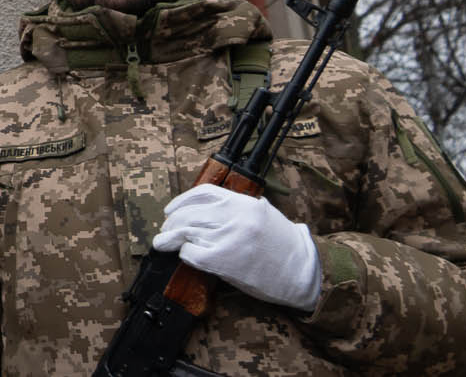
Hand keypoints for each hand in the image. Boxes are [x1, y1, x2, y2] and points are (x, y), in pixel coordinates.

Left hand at [153, 183, 322, 310]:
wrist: (304, 273)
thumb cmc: (284, 245)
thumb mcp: (264, 214)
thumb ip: (239, 206)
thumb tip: (209, 206)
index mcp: (243, 203)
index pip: (202, 193)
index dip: (181, 201)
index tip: (171, 209)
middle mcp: (234, 217)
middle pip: (189, 213)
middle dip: (172, 221)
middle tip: (165, 230)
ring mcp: (228, 238)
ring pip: (186, 231)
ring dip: (170, 238)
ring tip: (162, 243)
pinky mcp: (224, 261)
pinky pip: (192, 253)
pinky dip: (185, 254)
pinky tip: (186, 255)